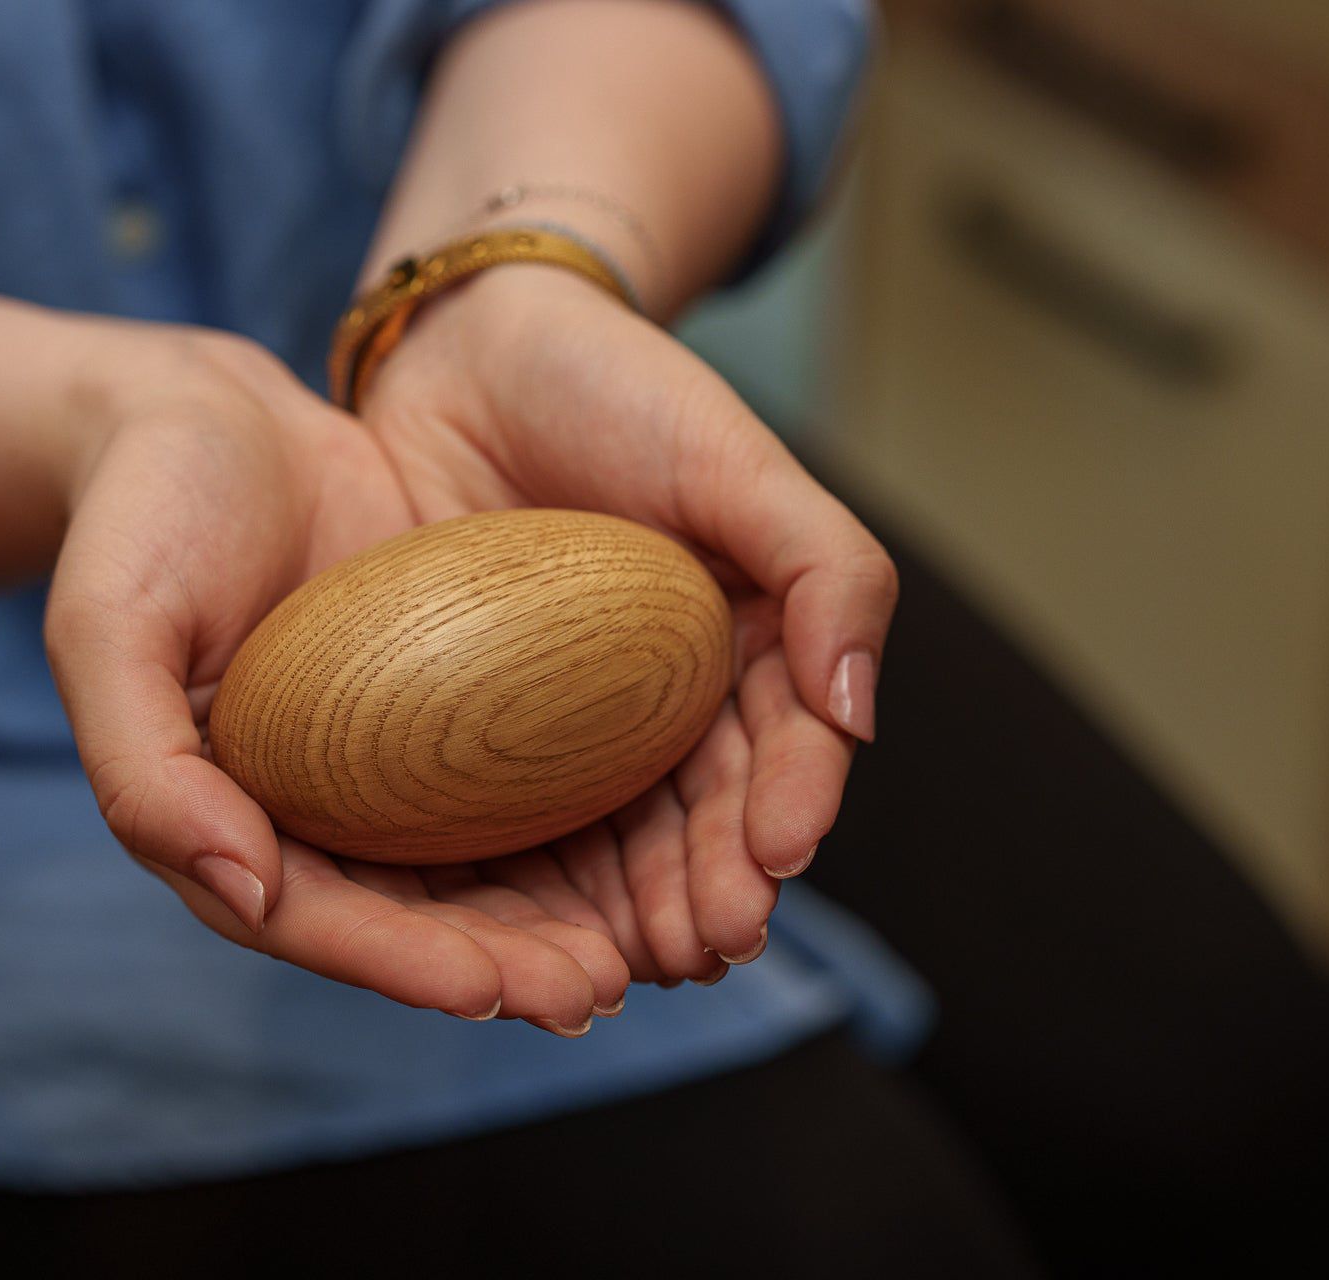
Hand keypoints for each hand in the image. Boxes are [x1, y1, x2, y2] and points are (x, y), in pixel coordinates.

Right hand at [43, 328, 627, 1030]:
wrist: (211, 420)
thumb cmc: (143, 519)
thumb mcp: (108, 628)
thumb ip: (145, 767)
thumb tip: (244, 891)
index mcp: (223, 820)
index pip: (316, 919)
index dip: (402, 963)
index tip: (489, 989)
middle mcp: (311, 813)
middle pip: (417, 917)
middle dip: (506, 966)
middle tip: (595, 987)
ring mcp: (383, 767)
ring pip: (483, 867)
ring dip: (562, 917)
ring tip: (648, 946)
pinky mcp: (446, 711)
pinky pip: (519, 776)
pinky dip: (583, 817)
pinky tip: (657, 833)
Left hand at [360, 266, 895, 979]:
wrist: (468, 347)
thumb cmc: (616, 386)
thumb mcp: (738, 458)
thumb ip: (828, 569)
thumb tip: (860, 716)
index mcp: (754, 639)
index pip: (788, 746)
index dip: (788, 811)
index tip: (771, 866)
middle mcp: (676, 693)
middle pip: (709, 813)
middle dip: (716, 889)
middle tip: (703, 947)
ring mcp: (582, 718)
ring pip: (624, 837)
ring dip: (641, 912)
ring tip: (638, 965)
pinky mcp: (490, 728)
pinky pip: (521, 816)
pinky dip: (542, 881)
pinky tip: (538, 931)